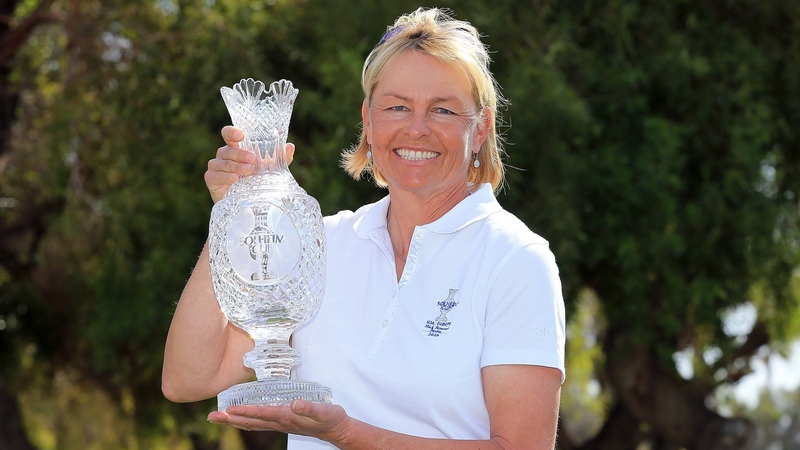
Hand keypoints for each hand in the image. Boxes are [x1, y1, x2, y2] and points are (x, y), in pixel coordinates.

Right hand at [205, 126, 295, 202]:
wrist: (243, 204)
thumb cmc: (254, 181)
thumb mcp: (268, 170)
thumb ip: (279, 159)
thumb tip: (290, 146)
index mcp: (236, 148)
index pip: (229, 135)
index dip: (232, 133)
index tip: (241, 136)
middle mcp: (224, 155)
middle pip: (228, 149)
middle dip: (240, 153)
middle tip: (253, 159)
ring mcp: (216, 166)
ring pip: (223, 162)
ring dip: (236, 166)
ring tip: (249, 170)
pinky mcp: (211, 179)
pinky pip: (216, 175)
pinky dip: (226, 177)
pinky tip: (235, 178)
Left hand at [208, 399, 353, 443]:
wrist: (336, 429)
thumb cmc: (330, 419)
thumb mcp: (324, 412)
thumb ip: (310, 408)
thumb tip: (295, 404)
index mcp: (287, 417)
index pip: (261, 414)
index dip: (244, 412)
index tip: (228, 410)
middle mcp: (280, 422)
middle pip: (251, 421)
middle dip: (230, 419)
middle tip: (212, 417)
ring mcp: (280, 424)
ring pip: (252, 423)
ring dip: (234, 420)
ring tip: (218, 417)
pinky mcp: (282, 422)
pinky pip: (259, 422)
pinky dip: (246, 419)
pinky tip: (240, 417)